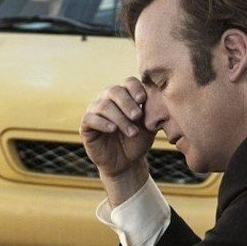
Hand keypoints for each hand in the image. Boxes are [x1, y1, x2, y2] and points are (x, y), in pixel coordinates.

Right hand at [80, 77, 154, 204]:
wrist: (127, 162)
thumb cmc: (138, 141)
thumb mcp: (149, 126)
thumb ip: (152, 112)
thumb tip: (160, 99)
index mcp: (125, 95)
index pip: (128, 82)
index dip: (135, 88)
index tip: (143, 99)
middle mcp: (108, 99)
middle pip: (114, 91)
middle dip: (127, 103)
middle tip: (137, 117)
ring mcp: (95, 111)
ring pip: (104, 106)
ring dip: (120, 118)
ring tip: (132, 132)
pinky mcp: (86, 125)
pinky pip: (90, 118)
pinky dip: (102, 123)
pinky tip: (113, 129)